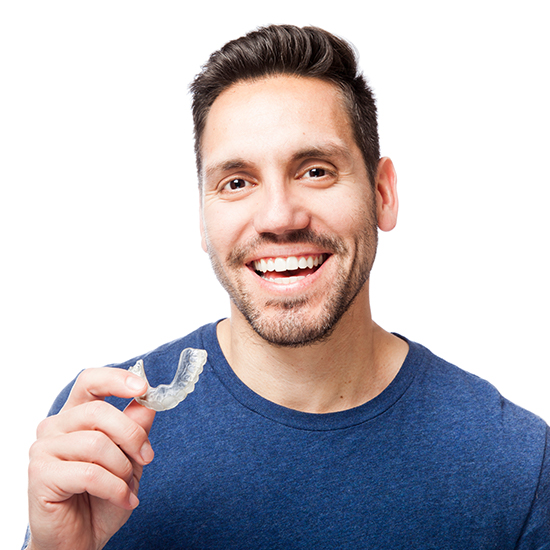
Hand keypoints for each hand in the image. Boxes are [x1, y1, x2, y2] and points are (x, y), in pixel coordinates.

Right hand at [27, 367, 155, 549]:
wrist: (80, 541)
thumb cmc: (102, 498)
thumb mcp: (129, 459)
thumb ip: (135, 429)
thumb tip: (148, 403)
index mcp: (75, 415)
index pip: (90, 381)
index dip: (116, 379)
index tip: (143, 387)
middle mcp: (55, 426)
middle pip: (98, 410)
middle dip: (132, 434)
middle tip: (146, 457)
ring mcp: (44, 450)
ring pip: (96, 443)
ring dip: (123, 467)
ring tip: (127, 486)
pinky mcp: (40, 475)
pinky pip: (90, 473)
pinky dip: (115, 487)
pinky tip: (124, 499)